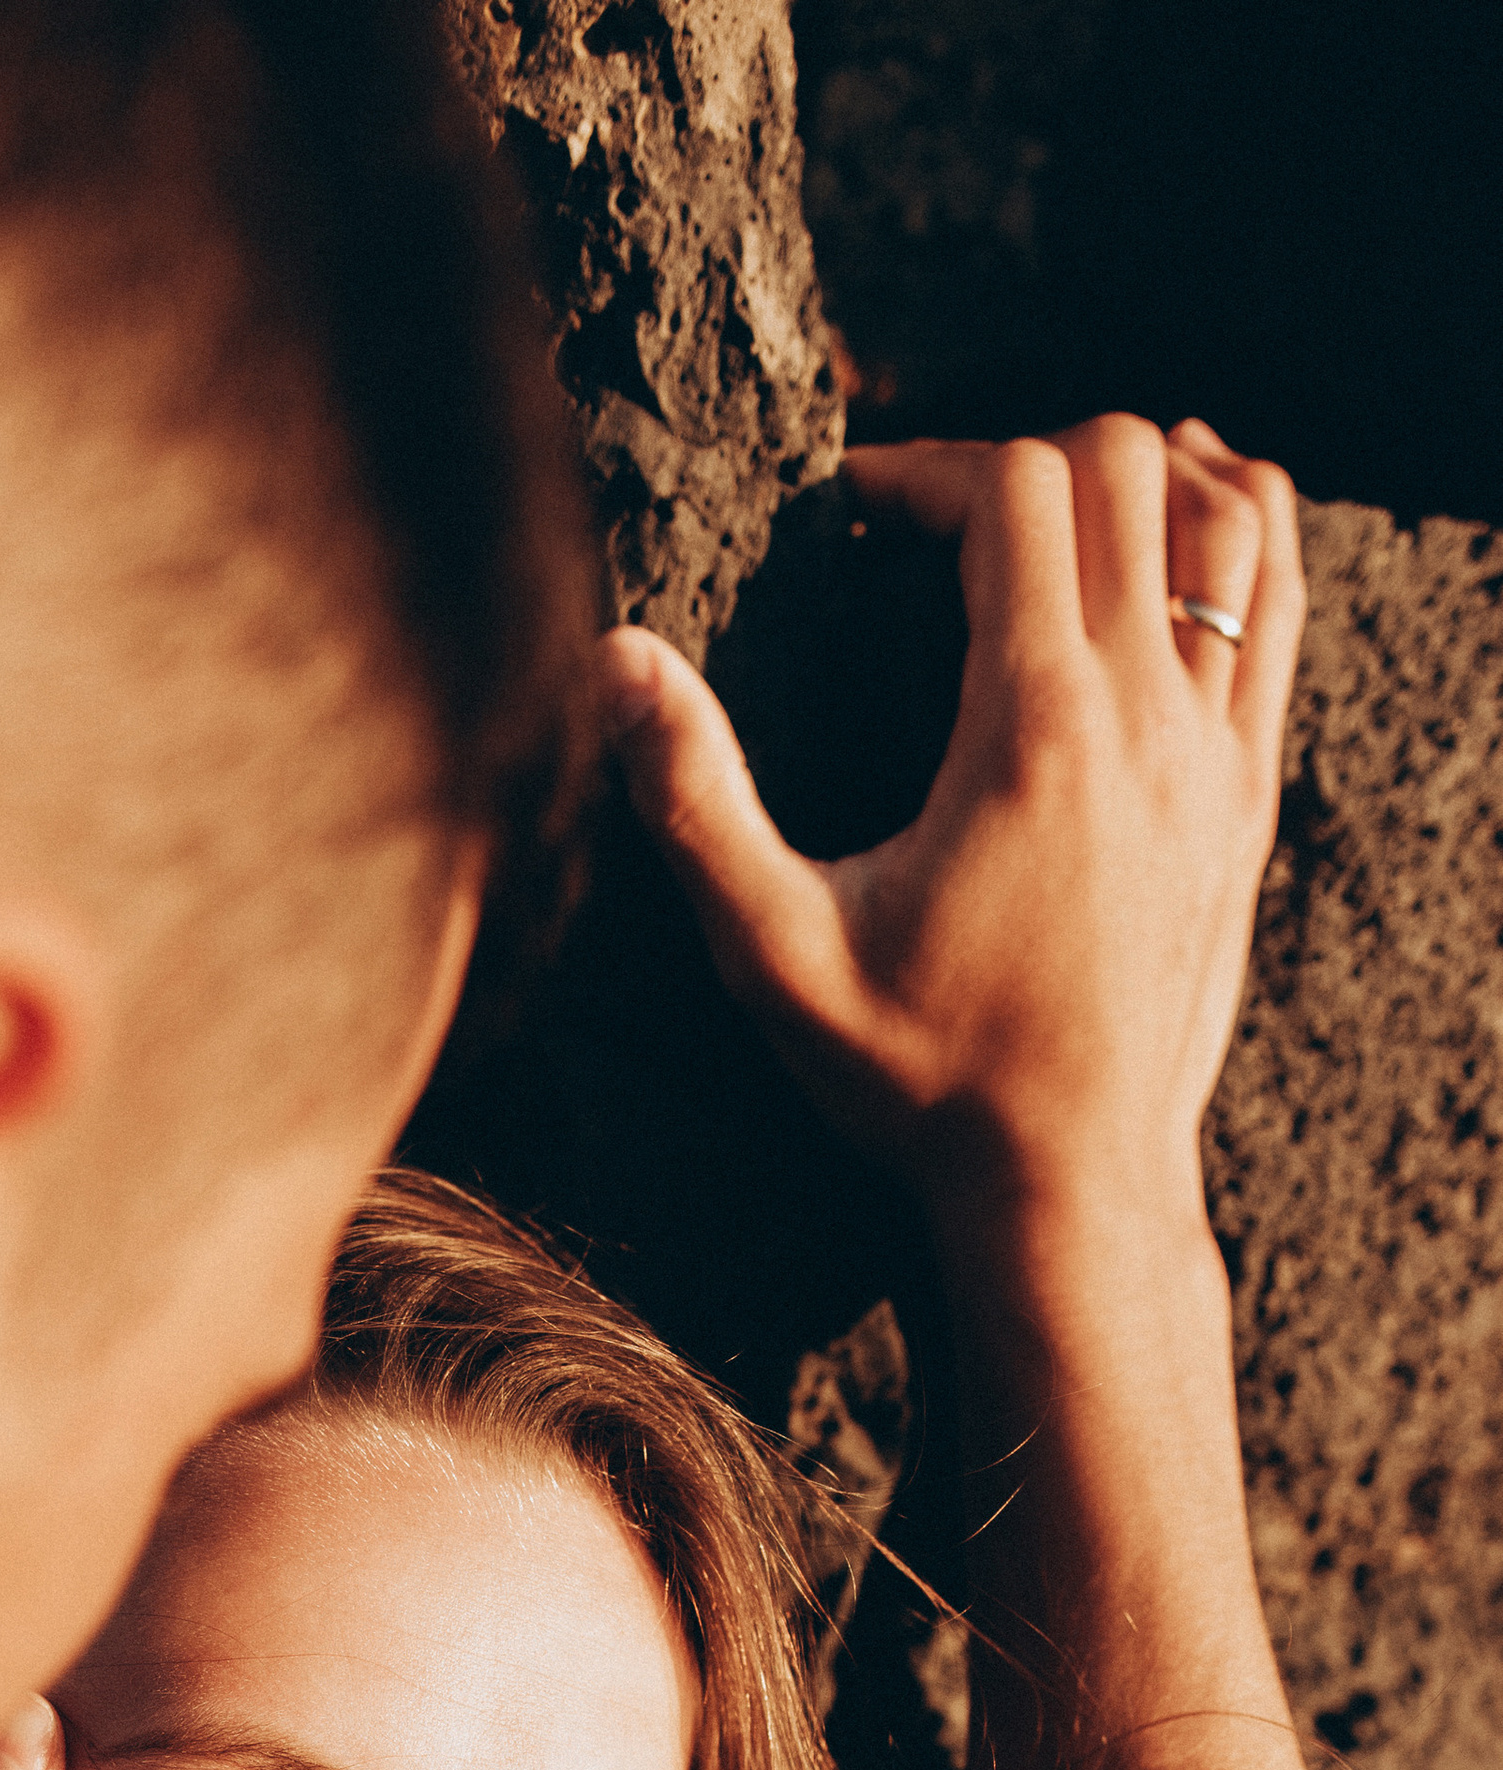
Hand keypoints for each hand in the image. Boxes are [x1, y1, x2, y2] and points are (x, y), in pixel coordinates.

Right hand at [601, 417, 1301, 1264]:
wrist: (1067, 1183)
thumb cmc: (918, 1080)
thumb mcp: (772, 954)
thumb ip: (691, 799)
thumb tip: (613, 659)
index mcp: (1033, 729)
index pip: (1014, 489)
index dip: (924, 468)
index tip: (858, 518)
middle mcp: (1147, 716)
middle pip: (1122, 466)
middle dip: (1018, 459)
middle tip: (936, 528)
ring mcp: (1217, 749)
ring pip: (1226, 513)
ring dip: (1143, 479)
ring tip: (1052, 519)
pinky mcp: (1249, 790)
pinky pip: (1282, 599)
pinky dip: (1232, 536)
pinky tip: (1165, 557)